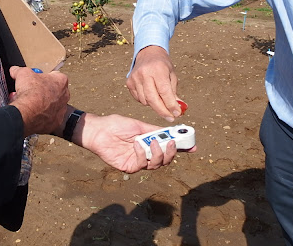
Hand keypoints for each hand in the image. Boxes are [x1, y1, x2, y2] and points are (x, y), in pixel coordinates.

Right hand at [8, 66, 69, 136]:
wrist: (27, 114)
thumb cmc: (30, 92)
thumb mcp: (22, 74)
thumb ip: (19, 70)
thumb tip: (14, 70)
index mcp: (61, 81)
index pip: (54, 76)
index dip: (43, 77)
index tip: (35, 80)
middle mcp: (65, 95)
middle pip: (54, 91)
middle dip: (42, 91)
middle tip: (30, 93)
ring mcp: (61, 110)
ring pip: (51, 106)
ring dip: (41, 104)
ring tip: (28, 104)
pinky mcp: (56, 122)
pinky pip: (49, 118)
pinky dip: (41, 117)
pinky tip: (31, 115)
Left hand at [75, 113, 195, 173]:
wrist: (99, 130)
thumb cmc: (116, 125)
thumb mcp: (139, 126)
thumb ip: (155, 131)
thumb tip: (172, 132)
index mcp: (150, 143)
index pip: (168, 147)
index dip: (181, 148)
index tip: (193, 146)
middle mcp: (146, 154)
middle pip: (165, 159)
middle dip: (171, 152)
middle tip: (172, 143)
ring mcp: (138, 161)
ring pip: (156, 164)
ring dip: (158, 153)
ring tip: (153, 143)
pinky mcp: (129, 167)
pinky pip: (142, 164)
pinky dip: (142, 154)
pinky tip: (137, 144)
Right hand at [126, 45, 180, 120]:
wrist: (148, 53)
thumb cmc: (162, 64)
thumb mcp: (172, 75)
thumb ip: (174, 92)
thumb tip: (178, 109)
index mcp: (157, 69)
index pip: (164, 91)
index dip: (171, 105)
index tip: (177, 113)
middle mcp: (144, 73)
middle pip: (153, 99)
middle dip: (162, 111)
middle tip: (170, 117)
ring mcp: (135, 78)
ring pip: (145, 101)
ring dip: (154, 105)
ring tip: (161, 101)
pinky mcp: (129, 82)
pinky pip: (138, 99)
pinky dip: (146, 101)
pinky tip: (151, 95)